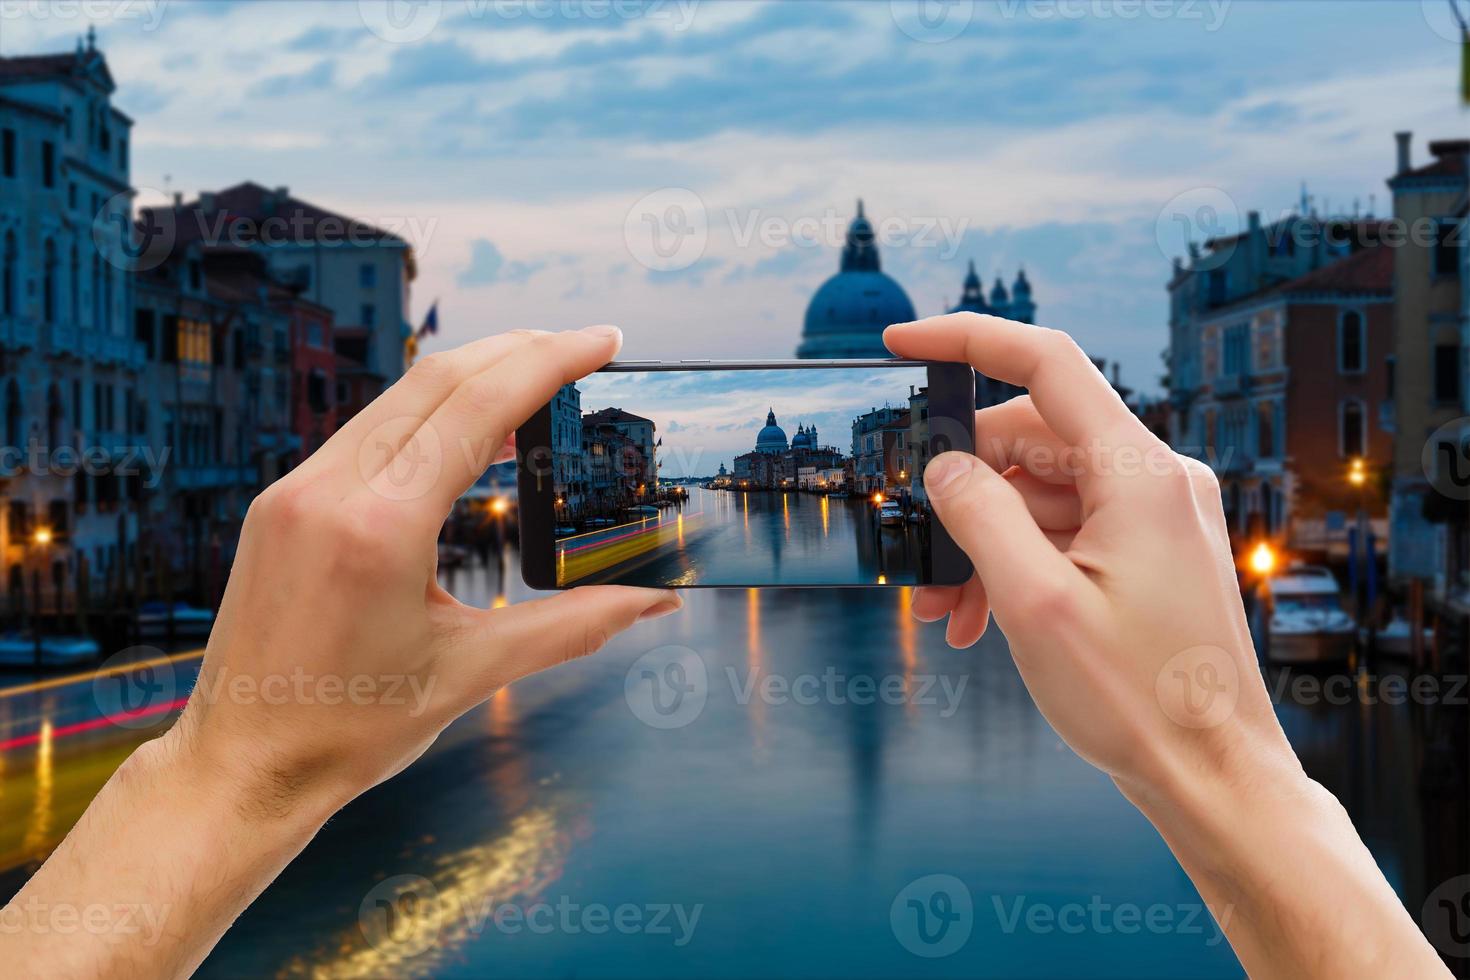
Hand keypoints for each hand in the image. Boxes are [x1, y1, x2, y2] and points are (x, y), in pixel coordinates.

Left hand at [170, 325, 681, 817]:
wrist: (243, 767)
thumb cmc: (350, 730)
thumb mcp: (473, 672)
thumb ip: (573, 626)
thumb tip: (652, 601)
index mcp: (378, 528)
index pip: (478, 409)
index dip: (550, 362)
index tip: (604, 340)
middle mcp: (327, 491)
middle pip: (437, 381)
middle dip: (518, 350)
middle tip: (584, 346)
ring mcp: (294, 491)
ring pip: (397, 399)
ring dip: (472, 378)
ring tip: (537, 382)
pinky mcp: (281, 504)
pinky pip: (365, 432)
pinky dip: (426, 416)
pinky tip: (466, 432)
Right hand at [885, 313, 1448, 978]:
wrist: (1212, 778)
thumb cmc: (1140, 700)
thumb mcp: (1034, 604)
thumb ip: (979, 517)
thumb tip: (943, 467)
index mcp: (1140, 474)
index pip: (1046, 363)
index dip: (968, 339)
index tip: (903, 340)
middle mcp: (1156, 481)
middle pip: (1031, 437)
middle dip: (961, 486)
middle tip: (912, 546)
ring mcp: (1156, 518)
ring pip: (1042, 492)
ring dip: (982, 539)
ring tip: (941, 609)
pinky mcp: (1149, 553)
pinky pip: (1065, 531)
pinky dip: (1016, 561)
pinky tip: (976, 616)